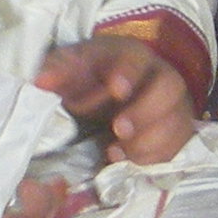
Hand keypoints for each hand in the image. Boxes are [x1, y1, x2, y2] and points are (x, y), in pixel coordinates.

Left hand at [34, 35, 195, 165]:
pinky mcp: (175, 133)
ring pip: (176, 122)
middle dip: (144, 112)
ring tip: (115, 151)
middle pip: (169, 89)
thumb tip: (40, 82)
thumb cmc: (91, 78)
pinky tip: (127, 161)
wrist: (114, 92)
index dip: (129, 74)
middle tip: (118, 129)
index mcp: (132, 56)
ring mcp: (172, 107)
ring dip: (147, 141)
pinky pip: (175, 149)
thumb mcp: (73, 69)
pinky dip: (152, 159)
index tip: (116, 90)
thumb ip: (58, 72)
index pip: (137, 60)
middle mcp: (160, 78)